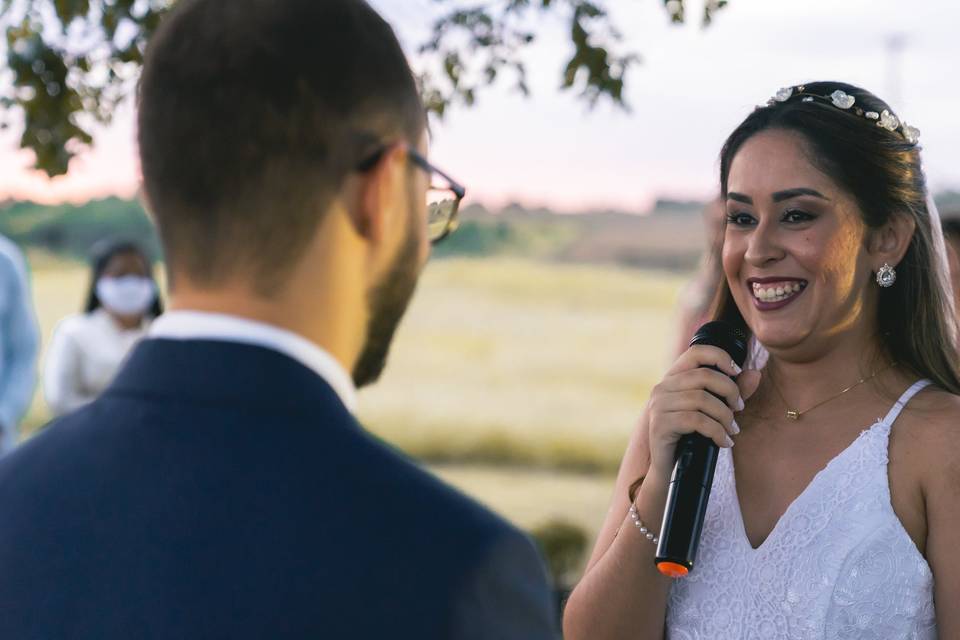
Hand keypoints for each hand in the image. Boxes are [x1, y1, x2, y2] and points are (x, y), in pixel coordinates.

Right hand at [644, 345, 761, 482]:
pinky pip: (695, 421)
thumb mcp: (715, 411)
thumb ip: (733, 391)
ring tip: (732, 430)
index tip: (737, 372)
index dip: (720, 357)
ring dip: (724, 416)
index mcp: (674, 378)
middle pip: (703, 375)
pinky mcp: (660, 425)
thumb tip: (755, 374)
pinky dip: (716, 431)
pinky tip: (724, 442)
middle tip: (739, 409)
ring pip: (701, 399)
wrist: (670, 471)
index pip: (696, 352)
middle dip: (729, 391)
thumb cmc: (693, 437)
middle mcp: (662, 387)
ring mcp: (659, 406)